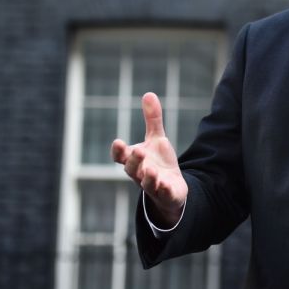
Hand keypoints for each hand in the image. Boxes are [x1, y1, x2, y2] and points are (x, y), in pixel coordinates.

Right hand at [111, 92, 187, 226]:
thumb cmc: (159, 162)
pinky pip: (163, 193)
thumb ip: (152, 120)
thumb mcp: (157, 139)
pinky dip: (163, 189)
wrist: (171, 188)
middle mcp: (140, 173)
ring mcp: (152, 185)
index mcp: (134, 160)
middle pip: (131, 169)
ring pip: (146, 183)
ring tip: (150, 169)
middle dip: (133, 161)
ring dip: (147, 176)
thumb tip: (148, 94)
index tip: (118, 142)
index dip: (118, 151)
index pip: (121, 156)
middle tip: (138, 151)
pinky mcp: (165, 194)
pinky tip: (166, 184)